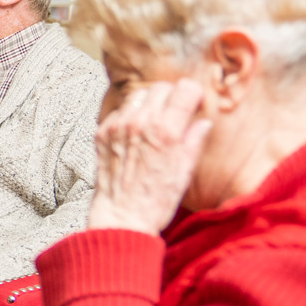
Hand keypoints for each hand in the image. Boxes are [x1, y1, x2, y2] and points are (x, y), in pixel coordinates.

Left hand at [87, 78, 211, 234]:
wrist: (122, 217)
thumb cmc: (156, 199)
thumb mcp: (185, 170)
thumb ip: (194, 140)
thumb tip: (203, 122)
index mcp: (165, 130)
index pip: (184, 88)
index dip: (193, 94)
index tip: (195, 103)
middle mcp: (140, 122)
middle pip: (160, 87)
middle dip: (172, 96)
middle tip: (176, 112)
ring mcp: (118, 126)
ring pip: (138, 96)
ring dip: (149, 104)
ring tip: (155, 122)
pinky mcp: (102, 133)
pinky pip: (119, 112)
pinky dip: (130, 116)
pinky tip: (136, 133)